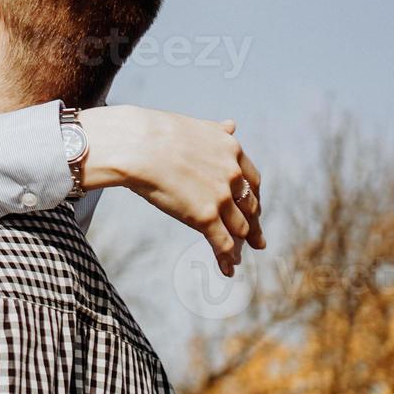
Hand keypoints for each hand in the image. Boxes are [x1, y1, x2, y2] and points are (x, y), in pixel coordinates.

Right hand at [80, 106, 263, 276]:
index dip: (252, 198)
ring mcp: (221, 197)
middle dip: (252, 225)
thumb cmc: (153, 133)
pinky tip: (228, 268)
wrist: (136, 145)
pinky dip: (227, 257)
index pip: (251, 180)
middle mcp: (232, 174)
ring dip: (240, 244)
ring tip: (238, 257)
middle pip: (249, 206)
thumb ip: (216, 131)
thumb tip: (232, 125)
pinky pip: (223, 242)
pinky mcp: (206, 217)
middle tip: (256, 241)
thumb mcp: (194, 126)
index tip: (252, 208)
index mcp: (231, 150)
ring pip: (239, 227)